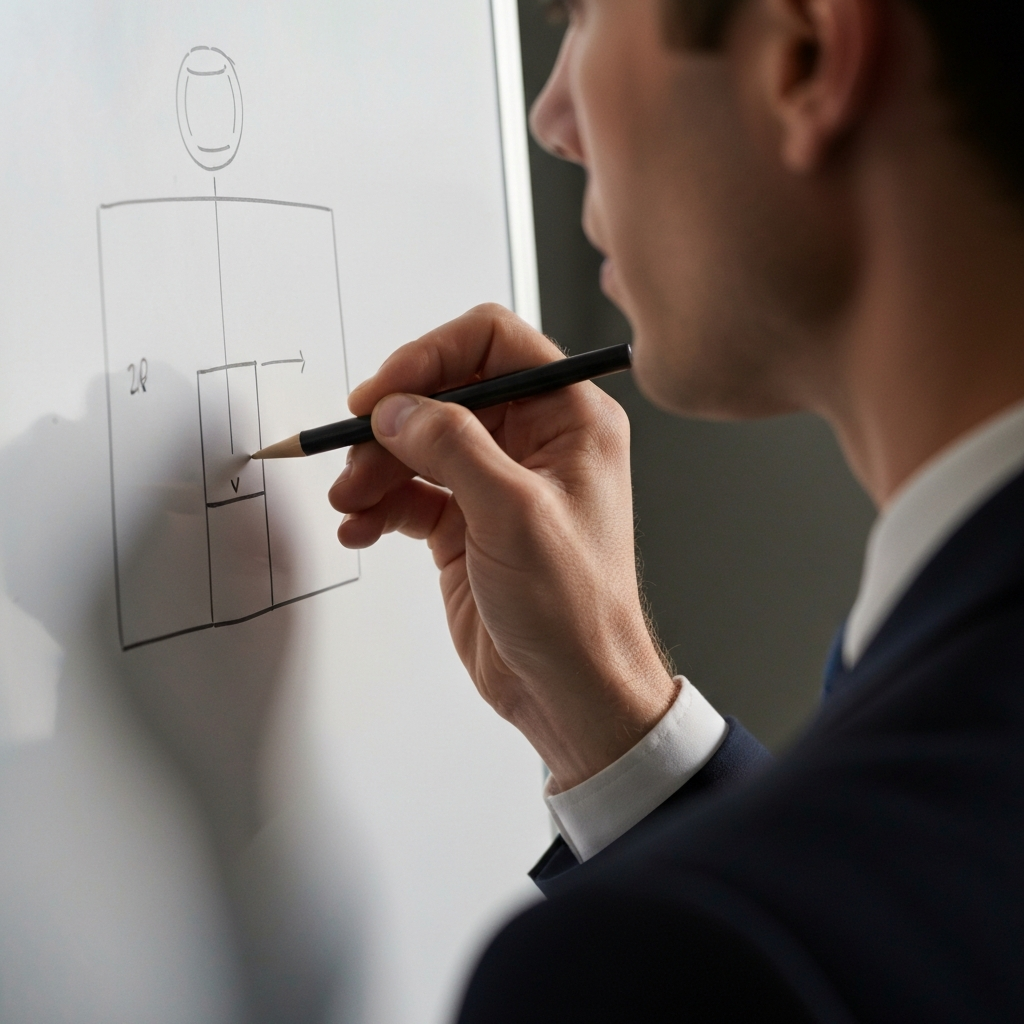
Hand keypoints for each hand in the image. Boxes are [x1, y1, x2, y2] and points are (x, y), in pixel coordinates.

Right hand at [328, 304, 675, 790]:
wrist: (570, 689)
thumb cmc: (576, 609)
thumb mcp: (515, 515)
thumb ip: (454, 448)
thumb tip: (398, 407)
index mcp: (569, 419)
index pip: (494, 343)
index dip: (432, 356)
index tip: (385, 391)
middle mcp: (534, 441)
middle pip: (444, 394)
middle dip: (393, 422)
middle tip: (355, 450)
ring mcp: (497, 483)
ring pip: (419, 444)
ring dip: (375, 466)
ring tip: (350, 500)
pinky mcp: (466, 524)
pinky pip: (410, 493)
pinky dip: (378, 503)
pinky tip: (360, 526)